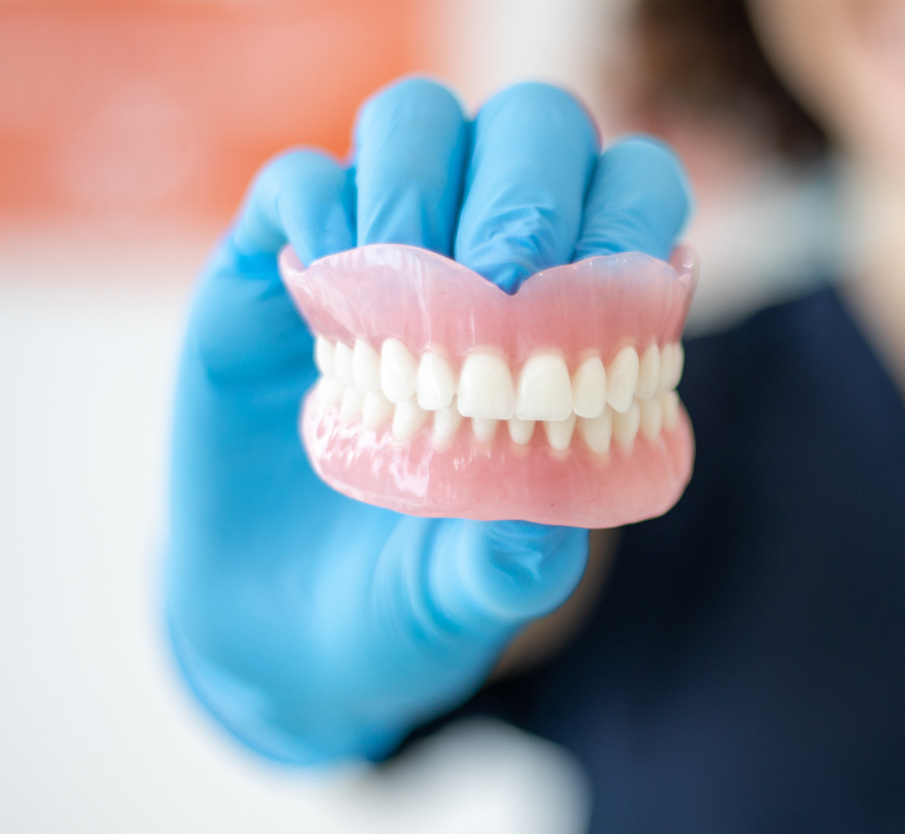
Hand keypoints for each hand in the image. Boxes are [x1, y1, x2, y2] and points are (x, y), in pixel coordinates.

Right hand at [166, 78, 690, 764]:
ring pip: (419, 124)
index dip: (627, 214)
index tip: (597, 287)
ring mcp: (380, 256)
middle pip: (533, 131)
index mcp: (576, 320)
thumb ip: (506, 570)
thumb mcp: (460, 606)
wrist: (274, 638)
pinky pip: (300, 180)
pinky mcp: (276, 268)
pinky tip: (320, 295)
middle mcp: (484, 261)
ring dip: (417, 183)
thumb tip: (544, 537)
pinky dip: (318, 211)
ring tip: (401, 281)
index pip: (631, 197)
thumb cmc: (406, 606)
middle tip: (500, 277)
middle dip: (527, 186)